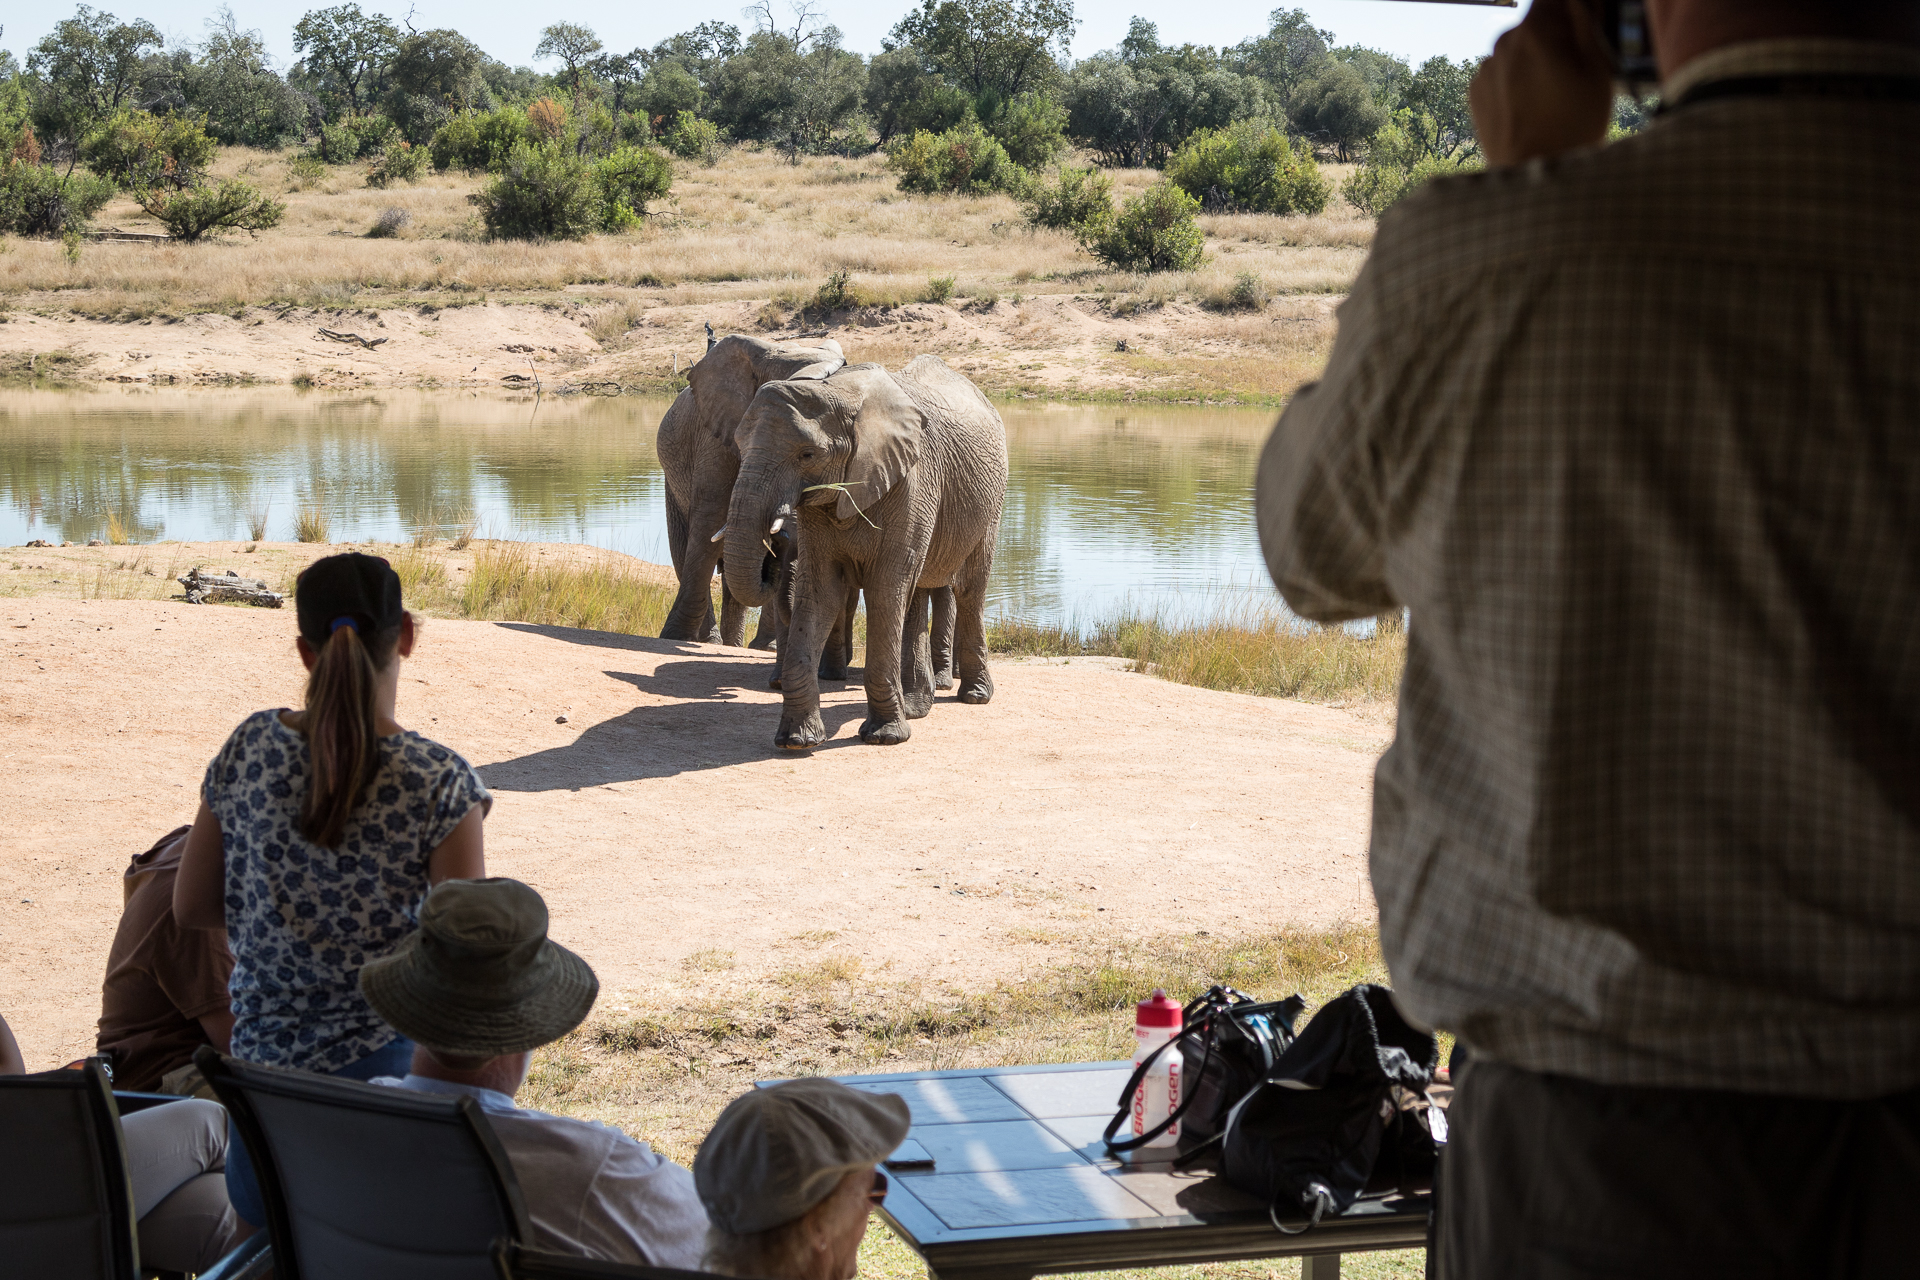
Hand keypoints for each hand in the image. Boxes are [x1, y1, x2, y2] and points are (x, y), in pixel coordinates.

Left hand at [1470, 0, 1614, 166]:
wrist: (1533, 175)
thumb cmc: (1574, 124)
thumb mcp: (1597, 67)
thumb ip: (1585, 22)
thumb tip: (1578, 2)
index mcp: (1534, 30)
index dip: (1570, 9)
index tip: (1580, 27)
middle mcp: (1503, 42)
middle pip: (1535, 24)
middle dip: (1554, 37)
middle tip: (1572, 73)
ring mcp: (1485, 68)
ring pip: (1517, 50)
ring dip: (1533, 62)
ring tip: (1551, 99)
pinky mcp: (1474, 91)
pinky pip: (1501, 75)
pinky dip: (1514, 83)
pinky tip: (1530, 109)